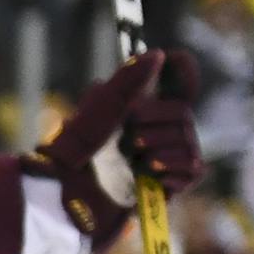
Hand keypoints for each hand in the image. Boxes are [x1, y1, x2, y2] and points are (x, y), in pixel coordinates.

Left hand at [29, 49, 201, 248]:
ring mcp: (154, 162)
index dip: (181, 70)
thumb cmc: (70, 155)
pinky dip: (179, 170)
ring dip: (166, 148)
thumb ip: (126, 83)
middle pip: (182, 115)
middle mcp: (147, 134)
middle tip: (131, 139)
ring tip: (140, 161)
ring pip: (188, 142)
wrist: (61, 200)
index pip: (175, 85)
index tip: (172, 58)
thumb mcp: (97, 113)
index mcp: (134, 112)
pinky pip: (192, 171)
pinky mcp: (159, 190)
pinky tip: (155, 174)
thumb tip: (157, 53)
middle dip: (161, 122)